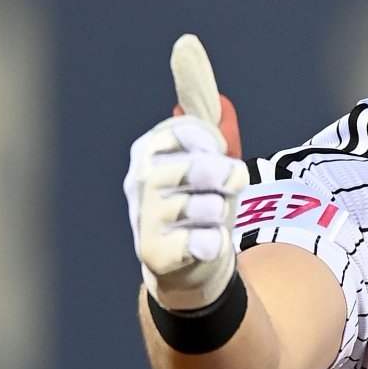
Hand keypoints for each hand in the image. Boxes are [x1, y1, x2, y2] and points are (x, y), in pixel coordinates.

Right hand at [124, 34, 247, 310]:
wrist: (188, 268)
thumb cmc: (201, 208)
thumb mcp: (213, 165)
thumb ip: (217, 132)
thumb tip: (220, 100)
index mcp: (150, 149)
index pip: (193, 130)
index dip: (217, 146)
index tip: (218, 156)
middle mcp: (140, 178)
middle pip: (204, 167)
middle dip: (227, 182)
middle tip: (223, 194)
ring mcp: (144, 215)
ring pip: (207, 206)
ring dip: (221, 216)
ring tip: (209, 223)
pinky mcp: (153, 252)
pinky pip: (204, 241)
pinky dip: (214, 244)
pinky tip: (204, 246)